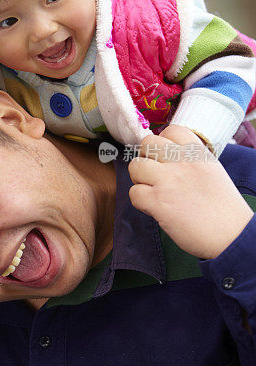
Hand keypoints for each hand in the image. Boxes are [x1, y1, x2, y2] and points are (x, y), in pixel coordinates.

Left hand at [128, 125, 252, 259]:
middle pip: (147, 143)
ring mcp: (168, 180)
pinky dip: (139, 202)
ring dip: (139, 179)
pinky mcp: (158, 201)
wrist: (232, 235)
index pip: (171, 130)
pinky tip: (153, 208)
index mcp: (198, 153)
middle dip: (146, 158)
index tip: (165, 158)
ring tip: (152, 191)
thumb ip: (190, 162)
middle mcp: (182, 162)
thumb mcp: (212, 172)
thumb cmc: (224, 209)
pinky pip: (133, 193)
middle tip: (154, 175)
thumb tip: (167, 160)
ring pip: (135, 166)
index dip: (163, 143)